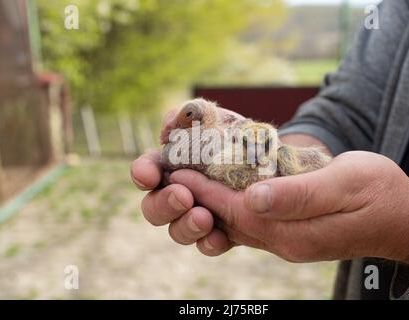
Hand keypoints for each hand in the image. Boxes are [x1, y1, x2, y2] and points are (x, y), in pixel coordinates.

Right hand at [131, 107, 245, 254]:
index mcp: (169, 165)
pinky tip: (220, 238)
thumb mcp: (212, 117)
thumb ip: (187, 115)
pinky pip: (207, 245)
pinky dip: (210, 243)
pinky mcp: (220, 231)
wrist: (266, 155)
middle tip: (183, 196)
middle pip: (153, 208)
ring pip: (177, 231)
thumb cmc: (231, 133)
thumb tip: (168, 129)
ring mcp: (196, 215)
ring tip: (204, 218)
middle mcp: (177, 193)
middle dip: (164, 205)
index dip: (141, 174)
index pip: (145, 171)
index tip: (149, 177)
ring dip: (186, 226)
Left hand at [169, 151, 408, 265]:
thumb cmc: (379, 194)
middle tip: (171, 170)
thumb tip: (253, 196)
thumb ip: (300, 193)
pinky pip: (252, 220)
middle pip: (229, 219)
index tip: (177, 170)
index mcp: (293, 232)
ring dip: (211, 200)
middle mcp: (283, 241)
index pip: (236, 209)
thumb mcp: (346, 184)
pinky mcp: (290, 233)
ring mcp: (286, 240)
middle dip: (198, 196)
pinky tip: (222, 187)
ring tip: (188, 176)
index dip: (205, 189)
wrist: (401, 217)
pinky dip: (231, 203)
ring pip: (236, 222)